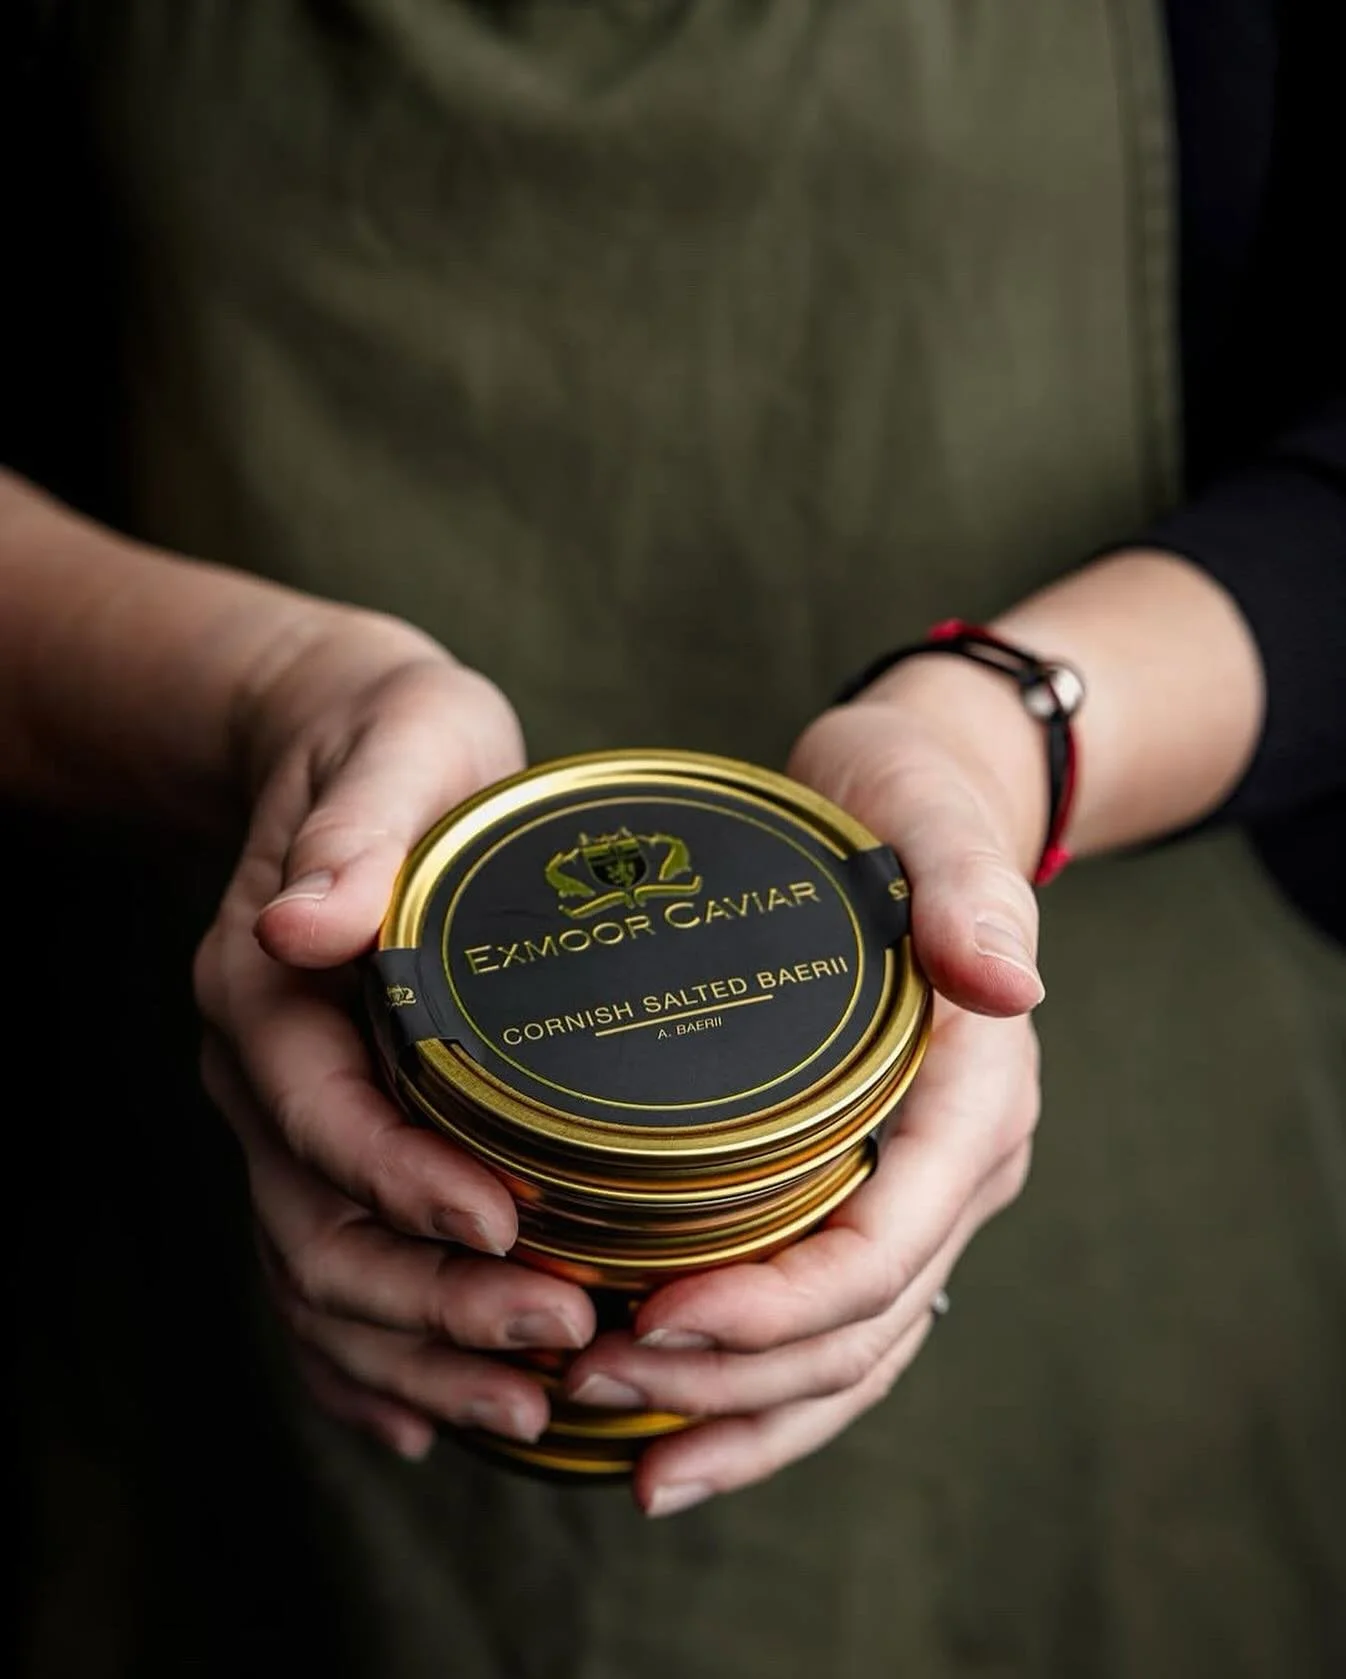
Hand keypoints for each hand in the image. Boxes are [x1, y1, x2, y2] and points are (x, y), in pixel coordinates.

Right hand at [194, 609, 595, 1458]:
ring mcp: (284, 1120)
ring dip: (417, 1356)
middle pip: (320, 1229)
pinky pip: (322, 1271)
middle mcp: (261, 1074)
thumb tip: (306, 913)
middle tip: (563, 1340)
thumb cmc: (394, 745)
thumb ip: (357, 828)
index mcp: (266, 987)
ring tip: (531, 1407)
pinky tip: (437, 1417)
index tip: (510, 1228)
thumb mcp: (397, 748)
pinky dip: (367, 1360)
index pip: (325, 1117)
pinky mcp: (323, 1142)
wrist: (343, 754)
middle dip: (434, 1305)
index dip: (407, 1184)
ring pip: (319, 1277)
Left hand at [560, 669, 1046, 1513]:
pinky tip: (674, 1415)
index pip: (882, 1246)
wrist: (907, 799)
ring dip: (747, 1418)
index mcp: (976, 1099)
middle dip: (735, 1383)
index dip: (776, 1308)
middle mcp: (958, 1166)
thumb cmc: (903, 804)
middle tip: (591, 1387)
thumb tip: (1009, 975)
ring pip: (851, 1353)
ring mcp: (920, 1190)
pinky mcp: (870, 1190)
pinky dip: (761, 1385)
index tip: (652, 1323)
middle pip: (860, 1328)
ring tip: (634, 1458)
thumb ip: (970, 886)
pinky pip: (831, 1321)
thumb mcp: (933, 816)